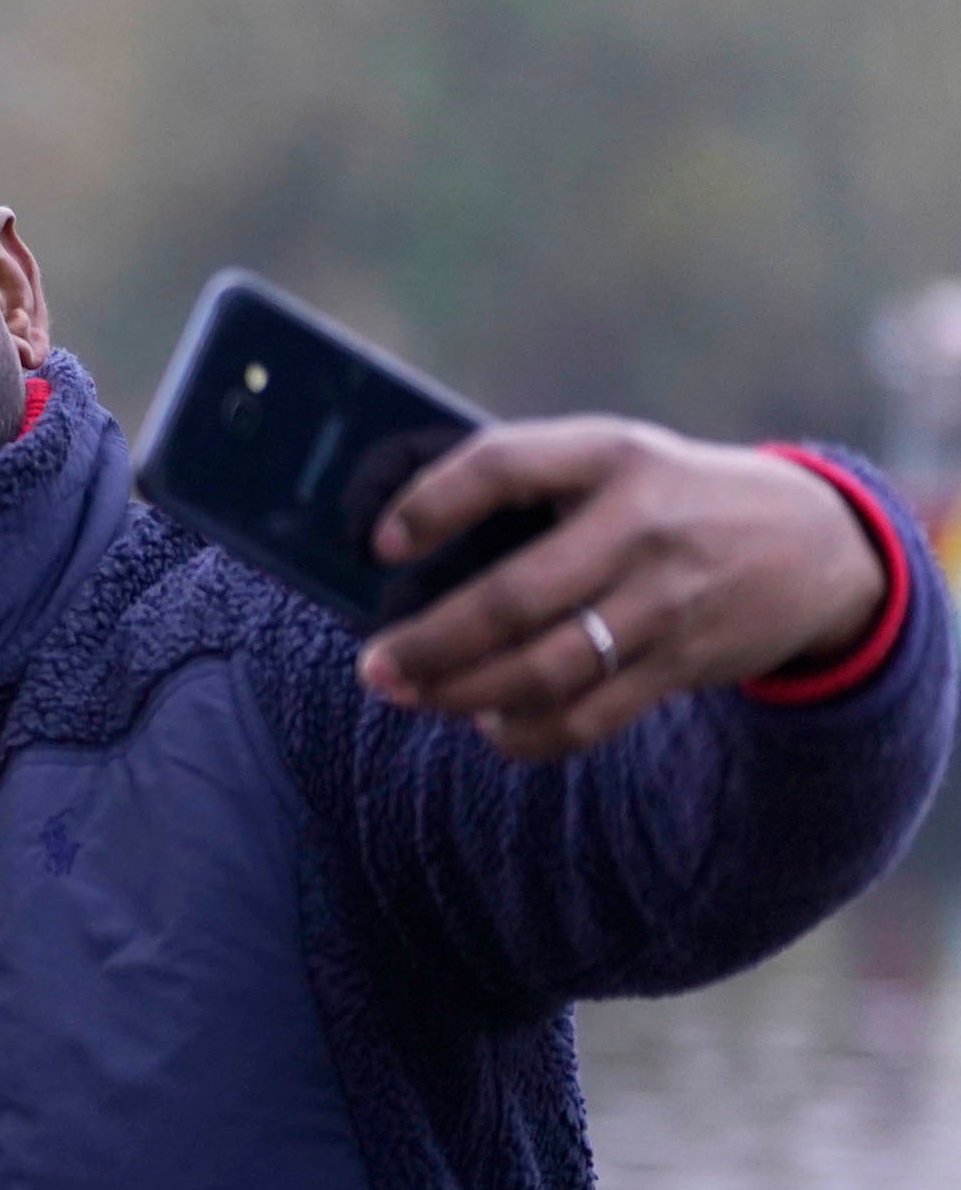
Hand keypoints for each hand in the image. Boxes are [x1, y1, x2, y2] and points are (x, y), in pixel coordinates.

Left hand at [358, 420, 888, 759]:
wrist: (814, 543)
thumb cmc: (670, 498)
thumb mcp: (613, 459)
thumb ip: (526, 479)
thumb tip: (397, 537)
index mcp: (609, 456)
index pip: (505, 464)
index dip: (432, 501)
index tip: (378, 544)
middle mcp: (639, 526)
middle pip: (515, 598)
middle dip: (430, 643)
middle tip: (374, 668)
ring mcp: (664, 601)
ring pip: (547, 669)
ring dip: (465, 694)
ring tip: (414, 697)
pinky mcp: (682, 662)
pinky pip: (590, 717)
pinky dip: (527, 733)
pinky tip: (487, 725)